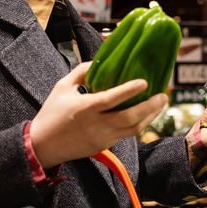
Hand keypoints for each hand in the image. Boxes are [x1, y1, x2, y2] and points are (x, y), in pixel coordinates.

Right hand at [30, 62, 166, 167]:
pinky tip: (145, 113)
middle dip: (150, 107)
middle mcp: (96, 125)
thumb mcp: (62, 87)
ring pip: (133, 130)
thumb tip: (99, 61)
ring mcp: (102, 138)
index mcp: (84, 108)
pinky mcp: (105, 146)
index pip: (111, 99)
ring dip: (150, 117)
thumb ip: (81, 72)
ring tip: (160, 104)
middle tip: (163, 95)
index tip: (145, 82)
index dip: (129, 91)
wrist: (42, 146)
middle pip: (129, 119)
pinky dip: (138, 123)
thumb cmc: (52, 114)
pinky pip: (126, 134)